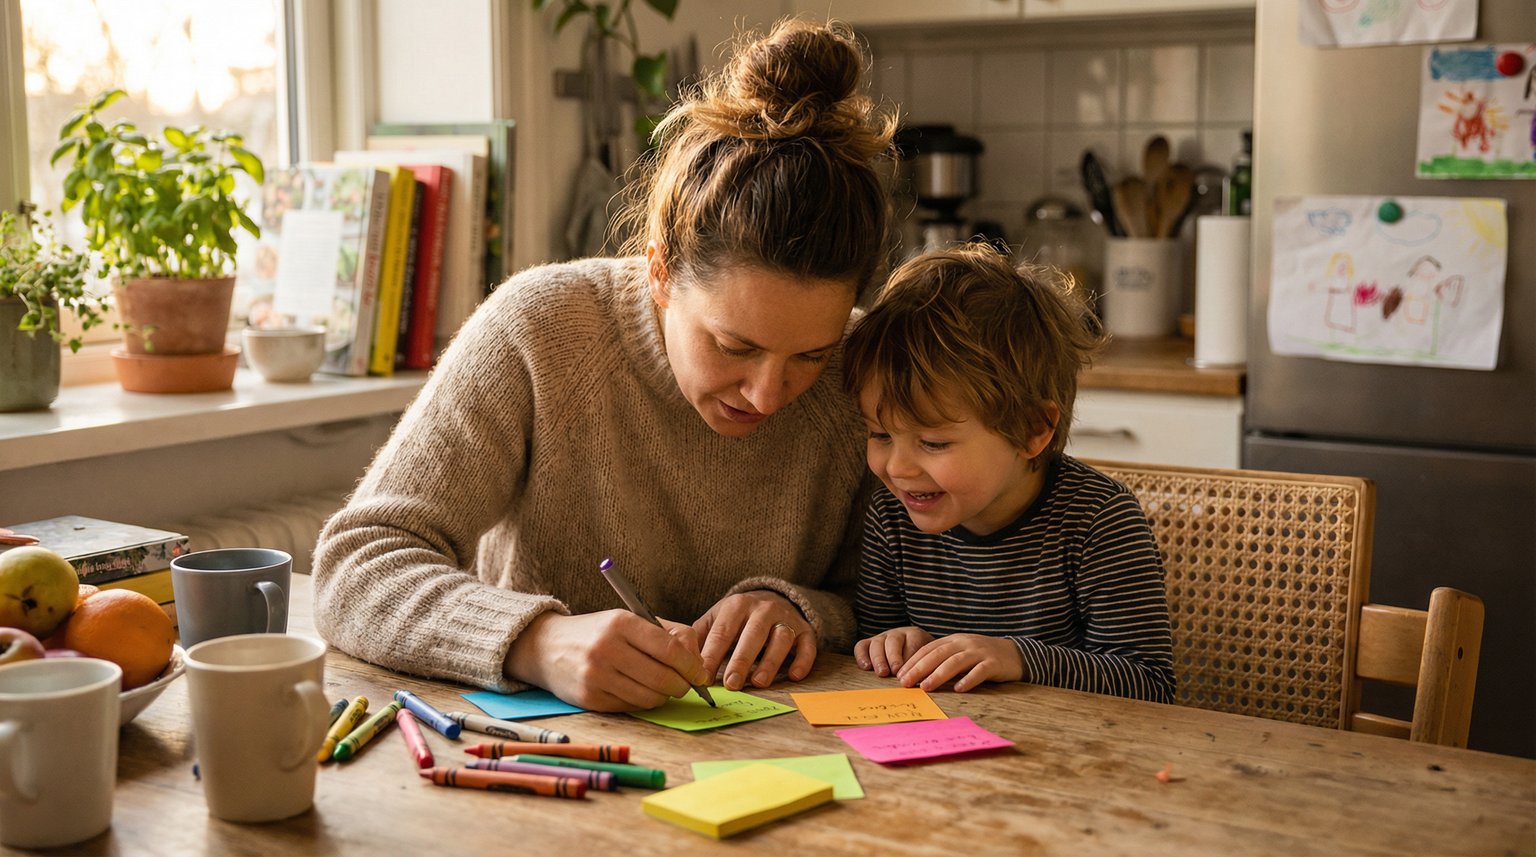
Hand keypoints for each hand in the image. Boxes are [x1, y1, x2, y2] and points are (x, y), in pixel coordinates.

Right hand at [503, 610, 709, 711]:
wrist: (547, 647)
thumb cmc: (598, 632)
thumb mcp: (628, 620)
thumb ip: (667, 633)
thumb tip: (698, 661)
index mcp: (620, 623)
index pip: (670, 648)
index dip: (692, 665)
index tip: (700, 673)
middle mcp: (607, 649)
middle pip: (663, 677)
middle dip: (682, 685)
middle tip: (684, 684)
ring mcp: (596, 676)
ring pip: (650, 697)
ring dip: (663, 696)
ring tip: (661, 686)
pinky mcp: (590, 699)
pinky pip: (632, 707)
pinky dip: (642, 702)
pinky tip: (638, 691)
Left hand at [693, 591, 814, 689]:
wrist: (773, 598)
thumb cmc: (738, 616)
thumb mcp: (716, 618)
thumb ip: (700, 636)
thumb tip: (683, 660)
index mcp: (737, 605)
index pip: (723, 632)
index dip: (712, 655)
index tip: (702, 676)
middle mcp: (763, 609)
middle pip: (753, 634)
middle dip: (741, 660)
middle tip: (731, 683)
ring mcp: (786, 619)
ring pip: (781, 638)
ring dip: (771, 661)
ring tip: (759, 682)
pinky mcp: (805, 630)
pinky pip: (808, 645)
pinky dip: (803, 660)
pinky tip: (794, 675)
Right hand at [854, 626, 933, 676]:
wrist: (913, 650)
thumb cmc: (921, 660)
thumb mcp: (928, 660)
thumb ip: (926, 666)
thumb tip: (922, 679)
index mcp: (915, 635)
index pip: (912, 643)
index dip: (909, 657)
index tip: (908, 672)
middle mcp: (897, 634)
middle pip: (893, 642)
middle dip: (893, 657)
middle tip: (894, 672)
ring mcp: (882, 637)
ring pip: (877, 643)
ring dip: (879, 659)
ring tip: (882, 673)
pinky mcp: (869, 643)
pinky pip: (861, 646)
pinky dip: (862, 656)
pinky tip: (866, 667)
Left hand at [897, 634, 1024, 692]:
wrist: (1015, 653)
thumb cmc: (982, 656)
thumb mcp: (961, 653)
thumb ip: (943, 660)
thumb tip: (918, 677)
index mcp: (954, 640)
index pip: (928, 649)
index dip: (913, 661)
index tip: (900, 675)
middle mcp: (965, 643)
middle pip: (938, 654)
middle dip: (920, 668)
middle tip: (905, 682)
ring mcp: (980, 652)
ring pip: (956, 662)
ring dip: (939, 675)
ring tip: (926, 687)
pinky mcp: (994, 663)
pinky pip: (980, 671)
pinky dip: (968, 679)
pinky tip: (959, 689)